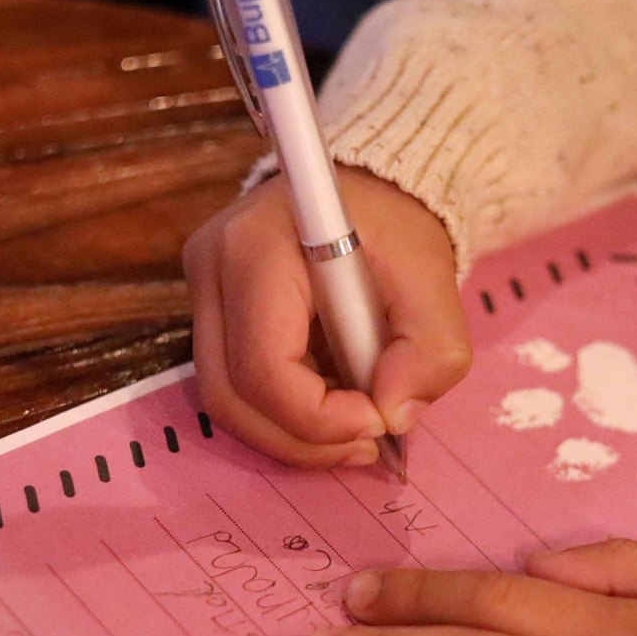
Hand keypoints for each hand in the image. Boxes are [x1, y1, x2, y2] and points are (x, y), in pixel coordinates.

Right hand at [181, 167, 468, 468]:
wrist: (368, 192)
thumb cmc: (394, 226)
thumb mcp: (433, 276)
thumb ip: (431, 346)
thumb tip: (393, 413)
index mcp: (255, 248)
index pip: (263, 367)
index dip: (318, 418)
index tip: (379, 420)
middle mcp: (211, 269)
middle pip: (230, 395)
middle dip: (302, 439)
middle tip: (367, 443)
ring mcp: (203, 293)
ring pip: (225, 401)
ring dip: (293, 433)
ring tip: (354, 428)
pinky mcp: (213, 314)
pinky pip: (235, 387)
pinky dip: (286, 414)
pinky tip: (333, 404)